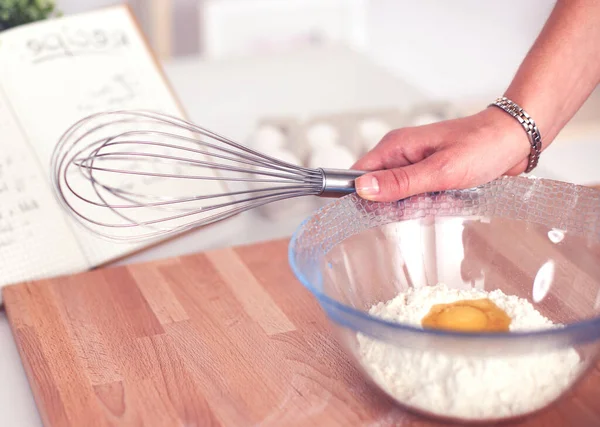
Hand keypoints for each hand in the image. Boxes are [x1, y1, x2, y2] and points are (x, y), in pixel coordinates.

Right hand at [352, 107, 532, 201]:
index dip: (354, 195)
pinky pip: (412, 193)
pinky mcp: (428, 172)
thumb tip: (363, 188)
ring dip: (403, 207)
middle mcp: (401, 153)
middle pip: (374, 186)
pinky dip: (419, 204)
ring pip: (393, 193)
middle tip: (404, 217)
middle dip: (383, 206)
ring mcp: (414, 163)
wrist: (516, 138)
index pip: (357, 173)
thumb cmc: (483, 147)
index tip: (360, 217)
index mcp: (395, 146)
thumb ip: (401, 182)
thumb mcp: (441, 170)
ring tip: (424, 211)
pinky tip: (433, 210)